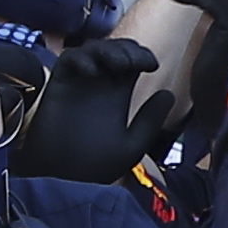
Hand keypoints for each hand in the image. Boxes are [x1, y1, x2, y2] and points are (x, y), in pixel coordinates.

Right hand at [14, 38, 169, 182]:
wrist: (62, 179)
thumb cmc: (95, 166)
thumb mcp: (131, 145)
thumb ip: (149, 121)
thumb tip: (169, 93)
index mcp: (118, 95)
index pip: (132, 62)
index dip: (142, 55)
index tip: (151, 66)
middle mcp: (99, 85)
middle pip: (114, 50)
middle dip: (127, 48)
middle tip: (135, 62)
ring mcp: (78, 83)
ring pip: (92, 50)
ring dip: (106, 50)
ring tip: (117, 65)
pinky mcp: (58, 86)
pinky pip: (67, 61)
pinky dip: (80, 59)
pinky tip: (92, 72)